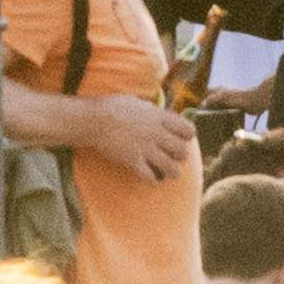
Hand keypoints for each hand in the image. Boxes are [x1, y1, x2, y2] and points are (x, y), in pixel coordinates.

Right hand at [82, 93, 197, 181]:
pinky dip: (153, 180)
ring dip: (172, 172)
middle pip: (182, 151)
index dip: (187, 135)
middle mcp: (156, 133)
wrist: (95, 119)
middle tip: (175, 157)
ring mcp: (146, 149)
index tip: (183, 138)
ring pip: (172, 168)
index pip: (187, 129)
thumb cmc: (114, 106)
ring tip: (168, 172)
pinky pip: (151, 178)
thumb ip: (154, 111)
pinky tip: (152, 178)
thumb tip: (163, 115)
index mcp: (158, 117)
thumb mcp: (138, 102)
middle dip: (181, 156)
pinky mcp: (134, 161)